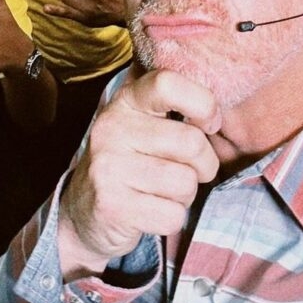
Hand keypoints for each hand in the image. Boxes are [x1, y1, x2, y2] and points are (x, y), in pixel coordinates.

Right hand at [57, 70, 220, 276]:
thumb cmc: (131, 161)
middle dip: (204, 164)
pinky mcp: (111, 205)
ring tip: (163, 190)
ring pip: (185, 183)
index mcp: (126, 100)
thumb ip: (175, 105)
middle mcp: (112, 127)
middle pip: (191, 142)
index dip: (203, 103)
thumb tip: (219, 108)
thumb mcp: (144, 122)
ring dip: (185, 195)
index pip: (168, 83)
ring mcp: (108, 166)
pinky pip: (172, 215)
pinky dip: (171, 219)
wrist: (83, 211)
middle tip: (188, 169)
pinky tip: (150, 210)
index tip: (209, 123)